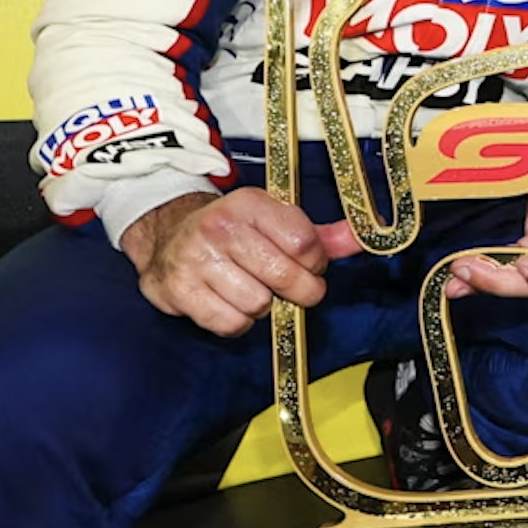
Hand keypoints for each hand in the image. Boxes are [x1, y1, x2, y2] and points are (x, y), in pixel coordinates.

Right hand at [120, 188, 361, 337]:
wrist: (167, 236)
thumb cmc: (230, 230)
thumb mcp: (274, 221)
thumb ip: (320, 235)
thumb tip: (360, 238)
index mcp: (250, 204)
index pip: (305, 243)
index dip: (316, 263)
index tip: (310, 266)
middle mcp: (221, 228)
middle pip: (286, 277)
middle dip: (299, 290)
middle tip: (291, 286)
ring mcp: (196, 259)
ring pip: (259, 304)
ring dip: (263, 305)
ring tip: (252, 288)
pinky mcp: (179, 290)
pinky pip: (230, 323)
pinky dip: (237, 321)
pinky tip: (230, 302)